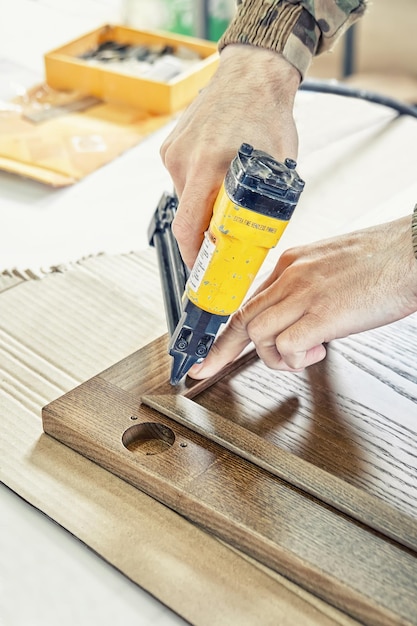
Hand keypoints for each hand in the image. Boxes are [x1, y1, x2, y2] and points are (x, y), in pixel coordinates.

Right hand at [160, 44, 299, 267]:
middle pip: (186, 216)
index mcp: (210, 165)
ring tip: (227, 193)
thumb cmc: (268, 113)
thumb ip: (268, 203)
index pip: (188, 227)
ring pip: (185, 198)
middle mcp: (185, 159)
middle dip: (203, 233)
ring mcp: (174, 151)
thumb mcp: (278, 165)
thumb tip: (261, 238)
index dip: (193, 255)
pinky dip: (199, 186)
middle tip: (222, 240)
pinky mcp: (171, 146)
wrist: (252, 73)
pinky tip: (218, 173)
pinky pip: (182, 179)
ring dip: (203, 206)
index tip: (200, 268)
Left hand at [188, 216, 416, 377]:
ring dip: (276, 357)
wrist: (414, 252)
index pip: (247, 301)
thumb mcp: (331, 267)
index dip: (224, 332)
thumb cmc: (383, 261)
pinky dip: (297, 358)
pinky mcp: (322, 314)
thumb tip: (296, 318)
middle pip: (243, 319)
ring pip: (259, 335)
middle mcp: (290, 276)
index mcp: (290, 263)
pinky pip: (287, 346)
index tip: (208, 354)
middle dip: (223, 351)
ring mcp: (304, 294)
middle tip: (210, 369)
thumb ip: (305, 289)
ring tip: (305, 355)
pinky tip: (319, 351)